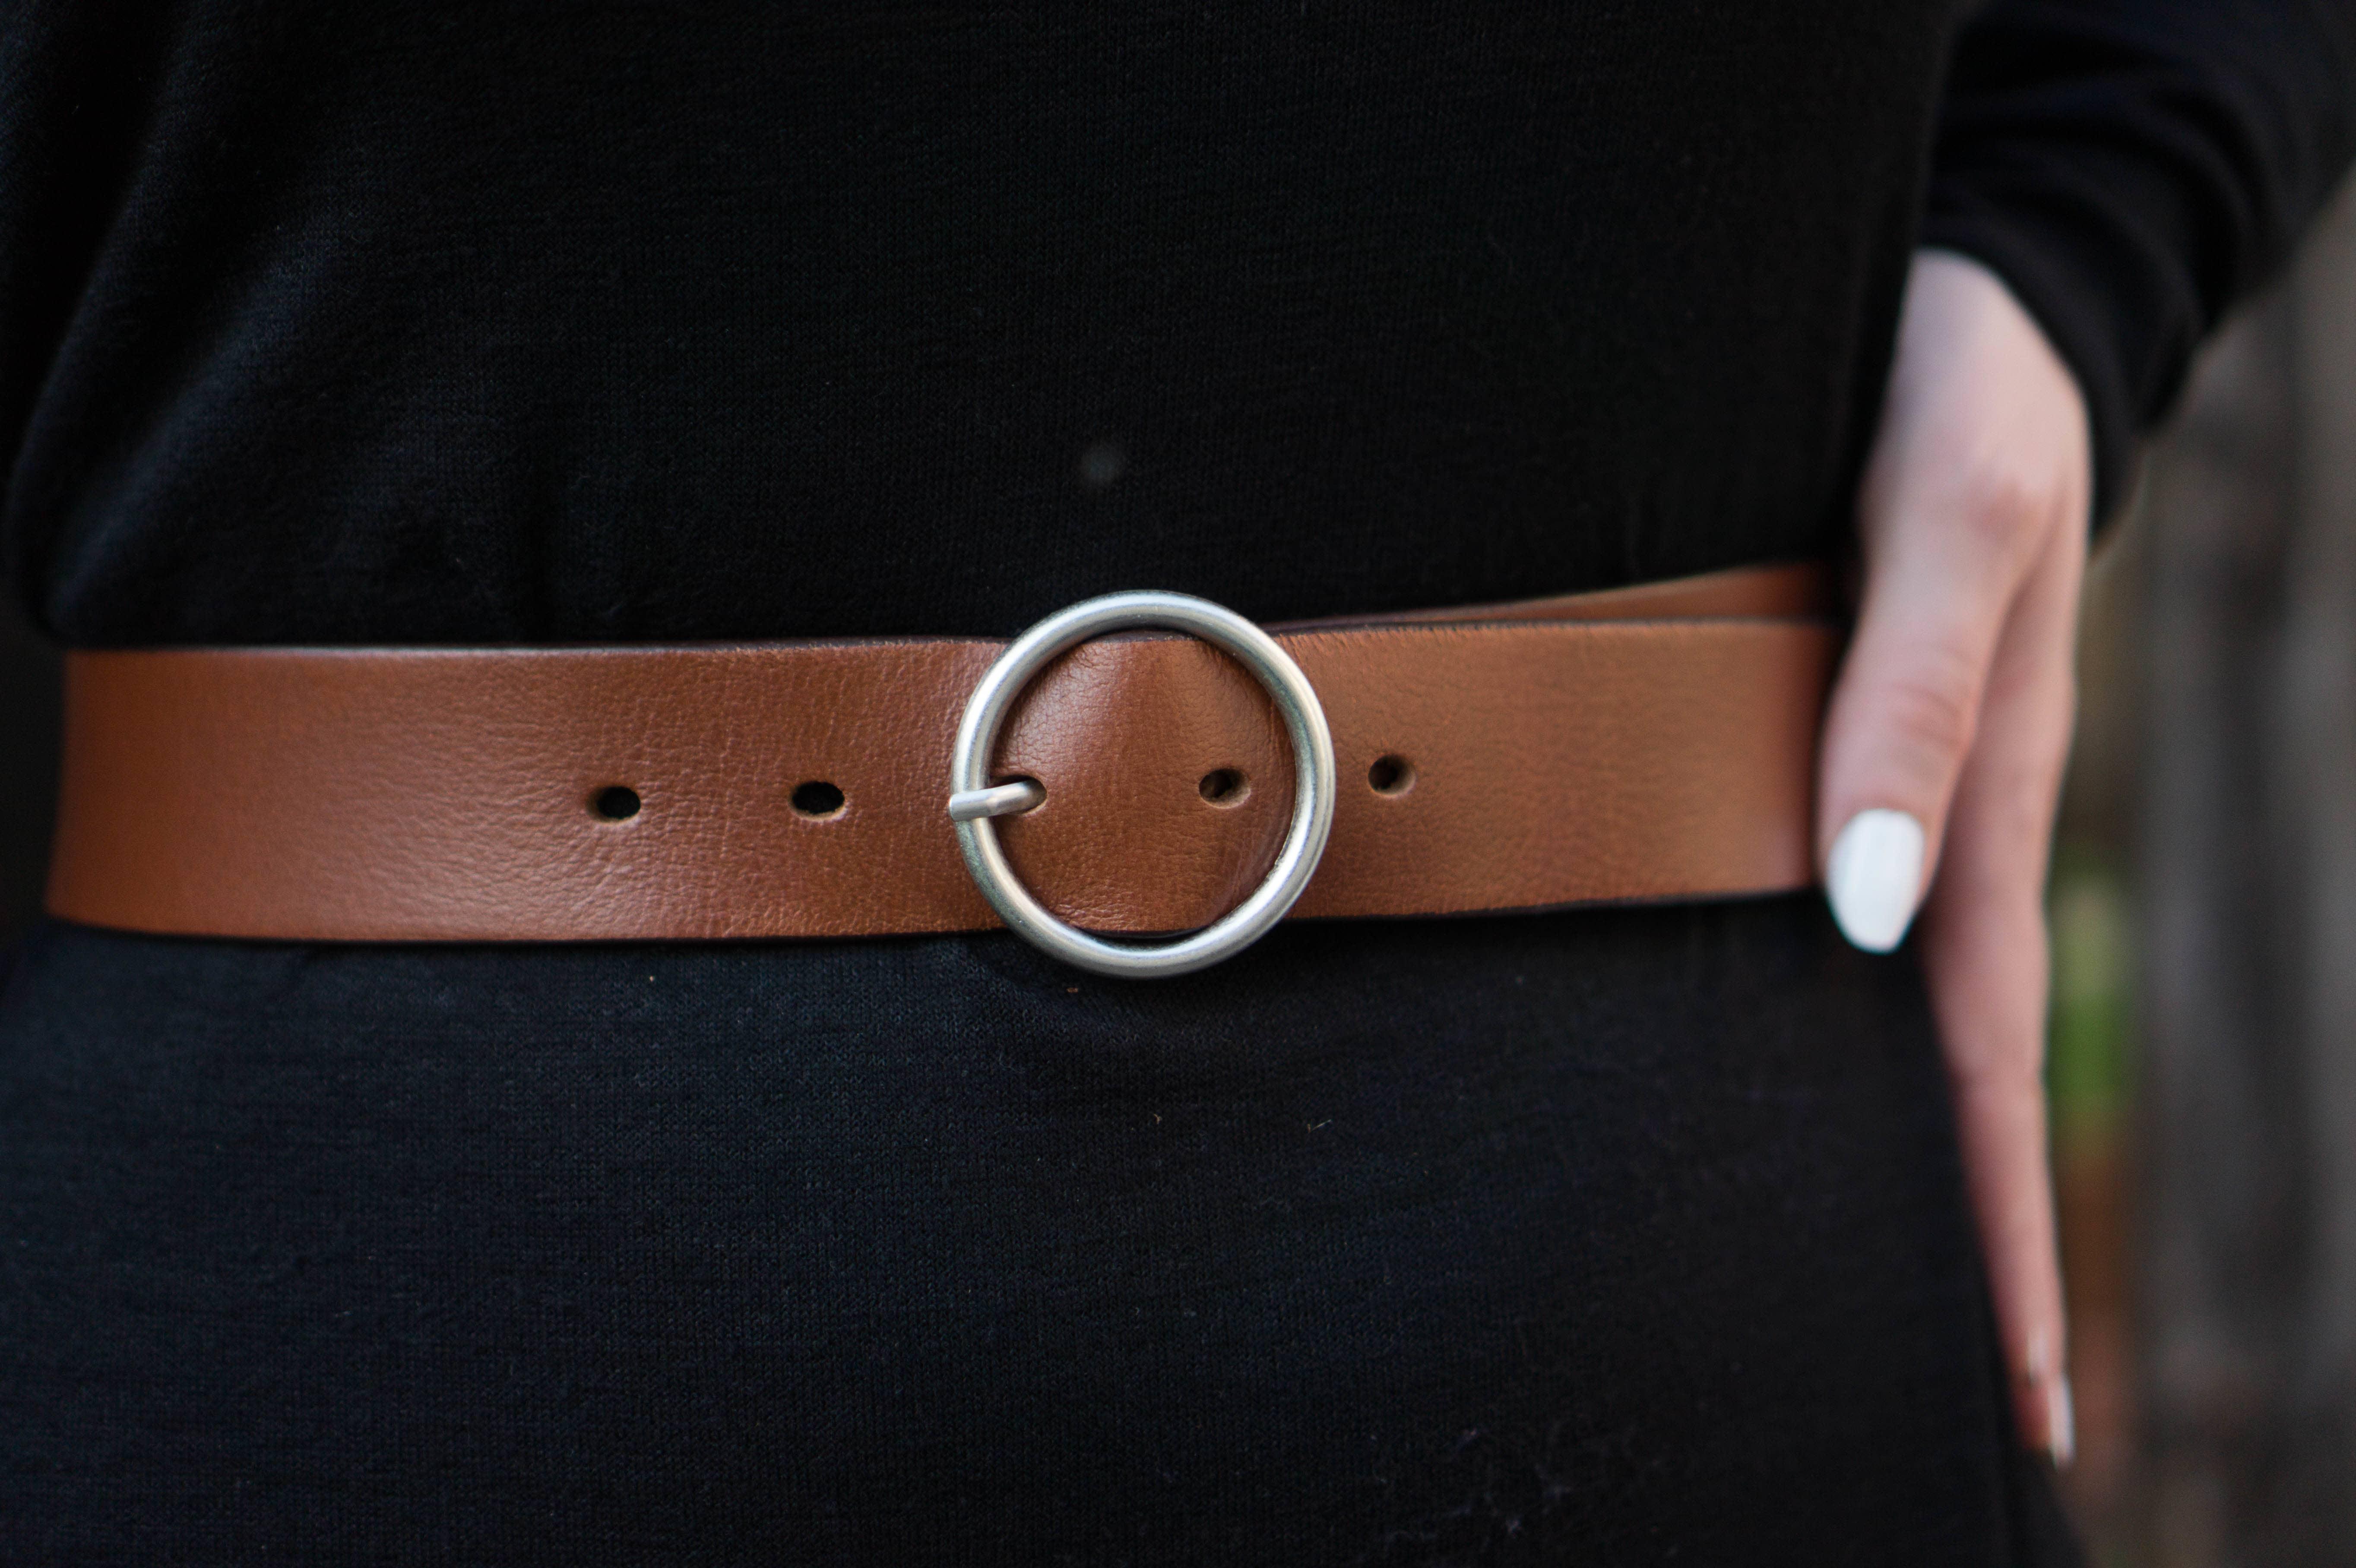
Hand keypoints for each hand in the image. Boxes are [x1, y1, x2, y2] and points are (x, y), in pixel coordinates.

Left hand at [1818, 250, 2089, 1463]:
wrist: (1973, 303)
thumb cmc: (1957, 398)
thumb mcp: (1946, 528)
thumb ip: (1903, 705)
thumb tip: (1860, 906)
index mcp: (1978, 790)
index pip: (1983, 1047)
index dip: (1995, 1212)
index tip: (2025, 1380)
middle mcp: (1937, 808)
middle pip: (1950, 1054)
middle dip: (1965, 1223)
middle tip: (1974, 1392)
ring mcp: (1903, 780)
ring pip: (1902, 993)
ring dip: (1910, 1134)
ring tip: (1890, 1273)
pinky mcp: (1855, 730)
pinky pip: (1858, 901)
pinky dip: (1857, 1007)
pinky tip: (1819, 1056)